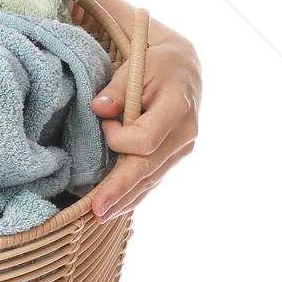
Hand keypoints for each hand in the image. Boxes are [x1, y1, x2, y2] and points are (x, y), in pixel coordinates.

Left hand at [88, 18, 201, 222]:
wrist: (184, 69)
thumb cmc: (157, 65)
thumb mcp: (137, 67)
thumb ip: (117, 90)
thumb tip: (99, 109)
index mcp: (178, 108)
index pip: (145, 139)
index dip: (119, 138)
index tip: (104, 123)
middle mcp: (185, 134)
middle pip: (148, 167)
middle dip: (120, 189)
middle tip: (97, 210)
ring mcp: (182, 149)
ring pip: (150, 179)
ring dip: (125, 199)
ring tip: (99, 216)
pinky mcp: (174, 157)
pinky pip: (153, 180)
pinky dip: (134, 194)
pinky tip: (117, 208)